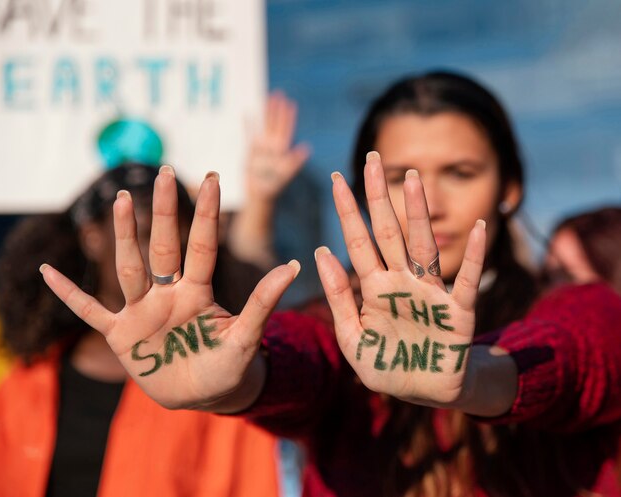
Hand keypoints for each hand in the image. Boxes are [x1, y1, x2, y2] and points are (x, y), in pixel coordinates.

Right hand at [41, 167, 299, 410]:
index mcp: (199, 293)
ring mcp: (142, 312)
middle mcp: (169, 294)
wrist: (205, 394)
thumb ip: (263, 302)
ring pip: (129, 267)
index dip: (206, 214)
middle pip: (164, 247)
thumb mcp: (247, 336)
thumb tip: (293, 264)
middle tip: (166, 172)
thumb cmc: (230, 366)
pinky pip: (89, 311)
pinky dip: (69, 294)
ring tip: (121, 199)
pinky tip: (50, 272)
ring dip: (123, 235)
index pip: (202, 247)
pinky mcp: (121, 335)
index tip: (211, 177)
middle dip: (164, 212)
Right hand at [245, 92, 309, 200]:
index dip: (288, 116)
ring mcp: (262, 147)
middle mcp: (272, 146)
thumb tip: (306, 148)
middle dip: (277, 109)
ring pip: (264, 125)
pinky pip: (249, 134)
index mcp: (282, 150)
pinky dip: (249, 124)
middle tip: (279, 93)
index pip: (286, 129)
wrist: (259, 195)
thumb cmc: (274, 186)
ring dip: (265, 112)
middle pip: (275, 123)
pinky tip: (247, 113)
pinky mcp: (251, 151)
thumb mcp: (286, 173)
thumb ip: (295, 161)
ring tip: (267, 98)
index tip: (291, 103)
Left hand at [315, 152, 485, 407]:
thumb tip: (319, 252)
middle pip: (388, 231)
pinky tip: (479, 228)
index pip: (358, 240)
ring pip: (423, 245)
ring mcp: (430, 293)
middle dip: (379, 196)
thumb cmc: (385, 365)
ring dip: (419, 213)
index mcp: (374, 287)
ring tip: (413, 180)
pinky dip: (474, 257)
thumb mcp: (351, 337)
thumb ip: (338, 298)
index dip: (348, 211)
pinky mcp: (458, 312)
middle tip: (372, 157)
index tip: (336, 178)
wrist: (422, 392)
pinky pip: (468, 281)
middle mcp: (401, 281)